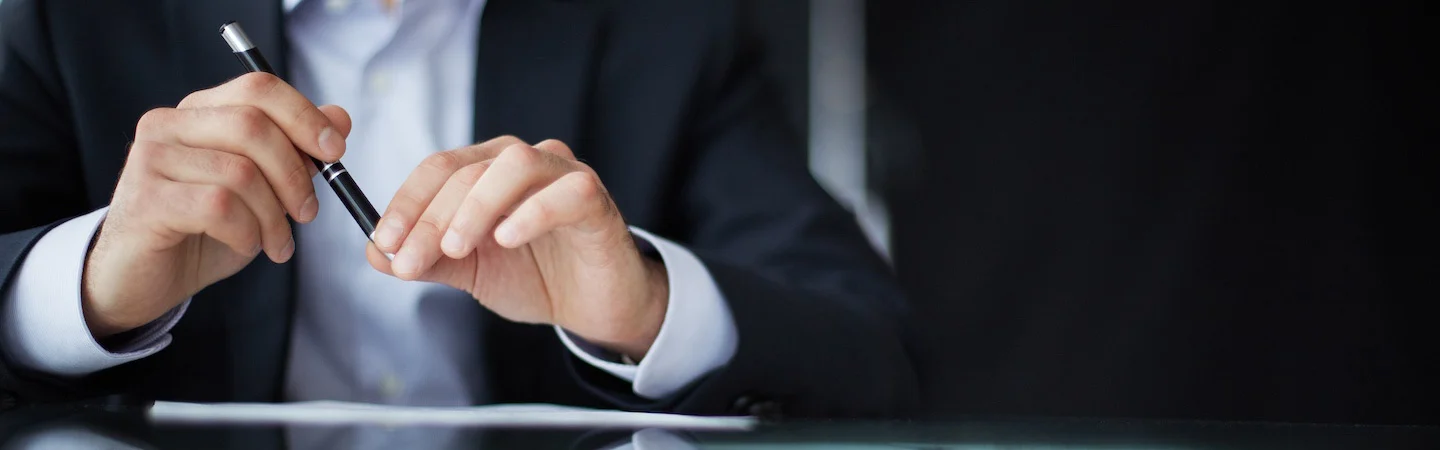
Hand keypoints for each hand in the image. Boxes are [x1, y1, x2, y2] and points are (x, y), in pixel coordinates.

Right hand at [82, 73, 351, 337]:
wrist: (142, 280)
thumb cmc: (203, 232)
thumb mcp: (261, 191)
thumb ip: (294, 152)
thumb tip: (339, 118)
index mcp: (199, 113)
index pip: (258, 88)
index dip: (304, 116)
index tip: (335, 151)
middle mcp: (169, 125)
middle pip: (252, 126)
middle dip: (294, 174)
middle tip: (307, 214)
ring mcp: (151, 159)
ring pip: (240, 172)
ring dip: (273, 216)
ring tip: (276, 243)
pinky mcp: (146, 199)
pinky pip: (218, 206)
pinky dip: (247, 232)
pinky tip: (246, 246)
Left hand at [366, 136, 668, 358]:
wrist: (592, 306)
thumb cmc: (535, 276)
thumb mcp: (471, 271)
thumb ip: (428, 258)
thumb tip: (376, 252)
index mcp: (489, 169)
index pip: (439, 168)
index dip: (406, 202)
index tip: (384, 242)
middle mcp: (525, 160)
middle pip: (468, 169)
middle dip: (430, 217)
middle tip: (410, 261)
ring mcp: (564, 175)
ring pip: (514, 164)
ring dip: (475, 206)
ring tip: (456, 248)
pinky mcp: (596, 200)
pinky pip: (565, 192)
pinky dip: (532, 212)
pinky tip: (508, 239)